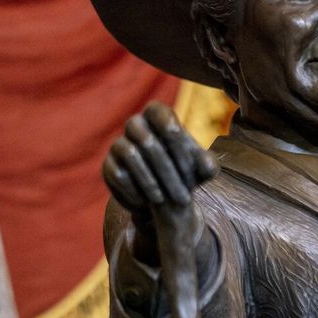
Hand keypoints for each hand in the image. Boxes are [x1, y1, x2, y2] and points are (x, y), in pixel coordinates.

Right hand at [103, 101, 218, 258]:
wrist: (165, 192)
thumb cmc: (187, 172)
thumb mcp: (203, 170)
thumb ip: (208, 164)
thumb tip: (206, 165)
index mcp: (159, 115)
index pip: (162, 117)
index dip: (176, 139)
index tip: (190, 167)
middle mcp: (135, 124)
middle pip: (147, 141)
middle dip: (167, 172)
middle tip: (181, 197)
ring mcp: (119, 143)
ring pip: (131, 155)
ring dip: (149, 181)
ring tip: (162, 200)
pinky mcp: (108, 164)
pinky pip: (117, 173)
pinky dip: (133, 189)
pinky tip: (145, 203)